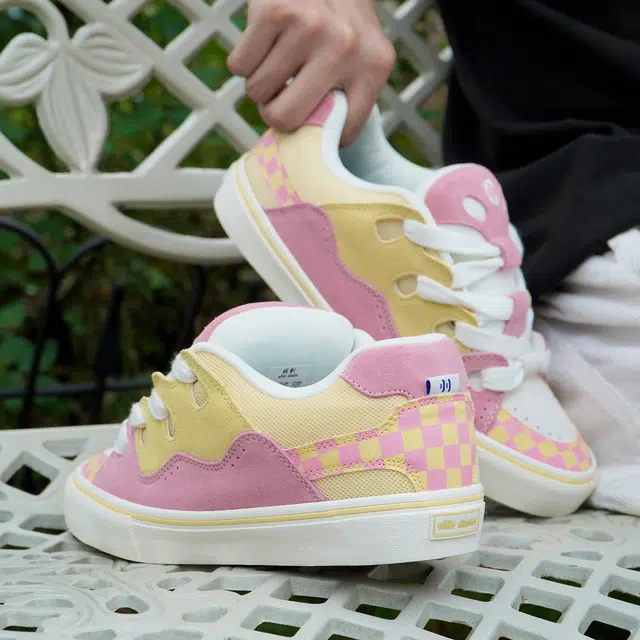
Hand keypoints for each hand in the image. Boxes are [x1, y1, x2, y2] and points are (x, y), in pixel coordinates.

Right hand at [227, 0, 395, 145]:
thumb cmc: (338, 22)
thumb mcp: (360, 58)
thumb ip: (344, 99)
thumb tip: (308, 154)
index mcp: (373, 67)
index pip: (340, 134)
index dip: (318, 135)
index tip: (311, 122)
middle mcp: (345, 47)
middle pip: (286, 119)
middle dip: (274, 112)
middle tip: (281, 94)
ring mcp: (309, 27)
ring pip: (257, 91)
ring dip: (260, 82)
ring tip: (278, 58)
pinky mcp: (273, 11)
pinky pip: (239, 66)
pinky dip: (244, 59)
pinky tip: (264, 40)